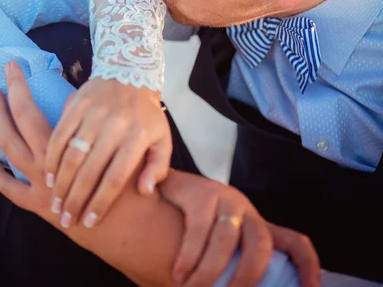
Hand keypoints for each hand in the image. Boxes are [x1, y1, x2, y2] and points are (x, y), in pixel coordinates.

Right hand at [45, 76, 171, 228]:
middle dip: (76, 200)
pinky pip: (59, 134)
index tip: (91, 221)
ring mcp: (94, 114)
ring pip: (72, 155)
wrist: (130, 72)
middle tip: (67, 219)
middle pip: (90, 171)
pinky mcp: (77, 104)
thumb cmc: (146, 114)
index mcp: (137, 137)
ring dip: (61, 183)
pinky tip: (49, 176)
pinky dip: (52, 157)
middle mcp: (115, 125)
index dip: (101, 202)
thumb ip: (158, 166)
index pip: (116, 177)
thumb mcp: (163, 138)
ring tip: (56, 204)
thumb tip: (144, 192)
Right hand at [160, 170, 319, 286]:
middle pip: (261, 244)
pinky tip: (179, 273)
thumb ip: (229, 271)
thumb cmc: (187, 230)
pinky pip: (199, 227)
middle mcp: (246, 210)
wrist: (158, 193)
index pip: (295, 243)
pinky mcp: (201, 191)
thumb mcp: (216, 250)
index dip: (309, 268)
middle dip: (248, 276)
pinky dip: (190, 255)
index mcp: (257, 227)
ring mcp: (224, 198)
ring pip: (226, 239)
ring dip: (208, 272)